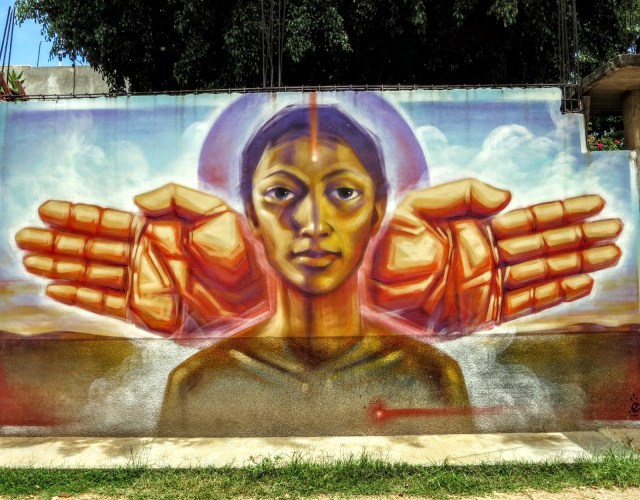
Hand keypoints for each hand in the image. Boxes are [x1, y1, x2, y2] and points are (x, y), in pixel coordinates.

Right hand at [15, 184, 266, 333]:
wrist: (256, 300)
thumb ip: (175, 198)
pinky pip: (106, 303)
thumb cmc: (243, 256)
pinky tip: (56, 289)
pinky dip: (80, 297)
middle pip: (90, 247)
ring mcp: (142, 284)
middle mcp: (143, 256)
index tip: (45, 210)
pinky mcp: (146, 312)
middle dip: (57, 242)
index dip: (76, 216)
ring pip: (92, 273)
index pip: (108, 221)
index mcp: (156, 231)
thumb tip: (135, 200)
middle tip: (23, 237)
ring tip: (30, 260)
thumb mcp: (216, 213)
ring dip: (61, 267)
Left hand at [368, 179, 621, 333]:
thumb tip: (509, 197)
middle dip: (579, 237)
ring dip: (576, 264)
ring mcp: (487, 286)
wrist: (365, 291)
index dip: (562, 212)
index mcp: (474, 229)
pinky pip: (526, 302)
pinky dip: (554, 294)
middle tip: (615, 229)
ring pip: (542, 272)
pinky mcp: (483, 313)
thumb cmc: (384, 249)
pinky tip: (579, 284)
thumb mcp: (417, 208)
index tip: (594, 204)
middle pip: (544, 245)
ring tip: (609, 254)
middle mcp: (487, 257)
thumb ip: (463, 194)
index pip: (528, 219)